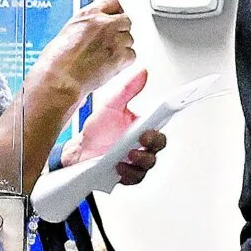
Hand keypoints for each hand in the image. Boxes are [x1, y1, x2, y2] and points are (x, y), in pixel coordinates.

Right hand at [32, 0, 135, 104]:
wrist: (59, 78)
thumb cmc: (56, 61)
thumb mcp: (67, 32)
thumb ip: (85, 27)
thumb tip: (92, 33)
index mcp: (88, 14)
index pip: (113, 3)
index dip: (115, 13)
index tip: (114, 20)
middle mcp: (103, 23)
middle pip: (125, 21)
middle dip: (120, 31)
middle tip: (111, 43)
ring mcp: (114, 38)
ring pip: (129, 39)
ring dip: (122, 47)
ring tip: (106, 58)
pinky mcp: (120, 56)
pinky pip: (131, 55)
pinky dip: (124, 62)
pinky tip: (110, 66)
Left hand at [63, 69, 167, 186]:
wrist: (79, 151)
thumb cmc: (97, 131)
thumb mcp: (111, 105)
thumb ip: (128, 89)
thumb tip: (142, 72)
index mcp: (141, 126)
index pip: (161, 122)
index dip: (171, 114)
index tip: (171, 107)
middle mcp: (141, 144)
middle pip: (158, 145)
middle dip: (153, 142)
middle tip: (143, 137)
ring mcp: (134, 160)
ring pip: (148, 163)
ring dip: (141, 160)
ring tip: (129, 154)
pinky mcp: (126, 173)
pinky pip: (134, 177)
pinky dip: (128, 173)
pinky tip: (119, 166)